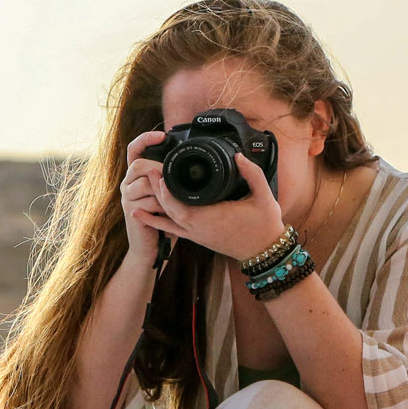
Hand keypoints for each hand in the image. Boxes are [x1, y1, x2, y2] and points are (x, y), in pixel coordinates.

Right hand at [119, 131, 172, 264]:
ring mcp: (127, 196)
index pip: (134, 149)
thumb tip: (189, 160)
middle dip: (158, 168)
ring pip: (145, 182)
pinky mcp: (130, 210)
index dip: (145, 139)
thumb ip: (171, 177)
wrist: (151, 247)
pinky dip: (163, 206)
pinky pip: (149, 201)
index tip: (162, 135)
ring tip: (173, 200)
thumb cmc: (163, 219)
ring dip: (163, 191)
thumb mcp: (169, 194)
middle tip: (172, 177)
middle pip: (139, 164)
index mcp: (137, 175)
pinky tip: (168, 212)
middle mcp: (128, 182)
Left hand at [143, 153, 286, 261]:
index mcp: (212, 218)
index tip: (160, 172)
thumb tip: (239, 156)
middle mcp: (199, 229)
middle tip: (149, 171)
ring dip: (155, 204)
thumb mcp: (264, 196)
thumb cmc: (264, 226)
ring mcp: (197, 235)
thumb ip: (252, 174)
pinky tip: (142, 214)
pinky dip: (157, 221)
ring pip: (168, 220)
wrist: (265, 252)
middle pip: (169, 211)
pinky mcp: (197, 238)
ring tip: (143, 188)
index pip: (179, 206)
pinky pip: (172, 229)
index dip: (166, 191)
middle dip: (157, 191)